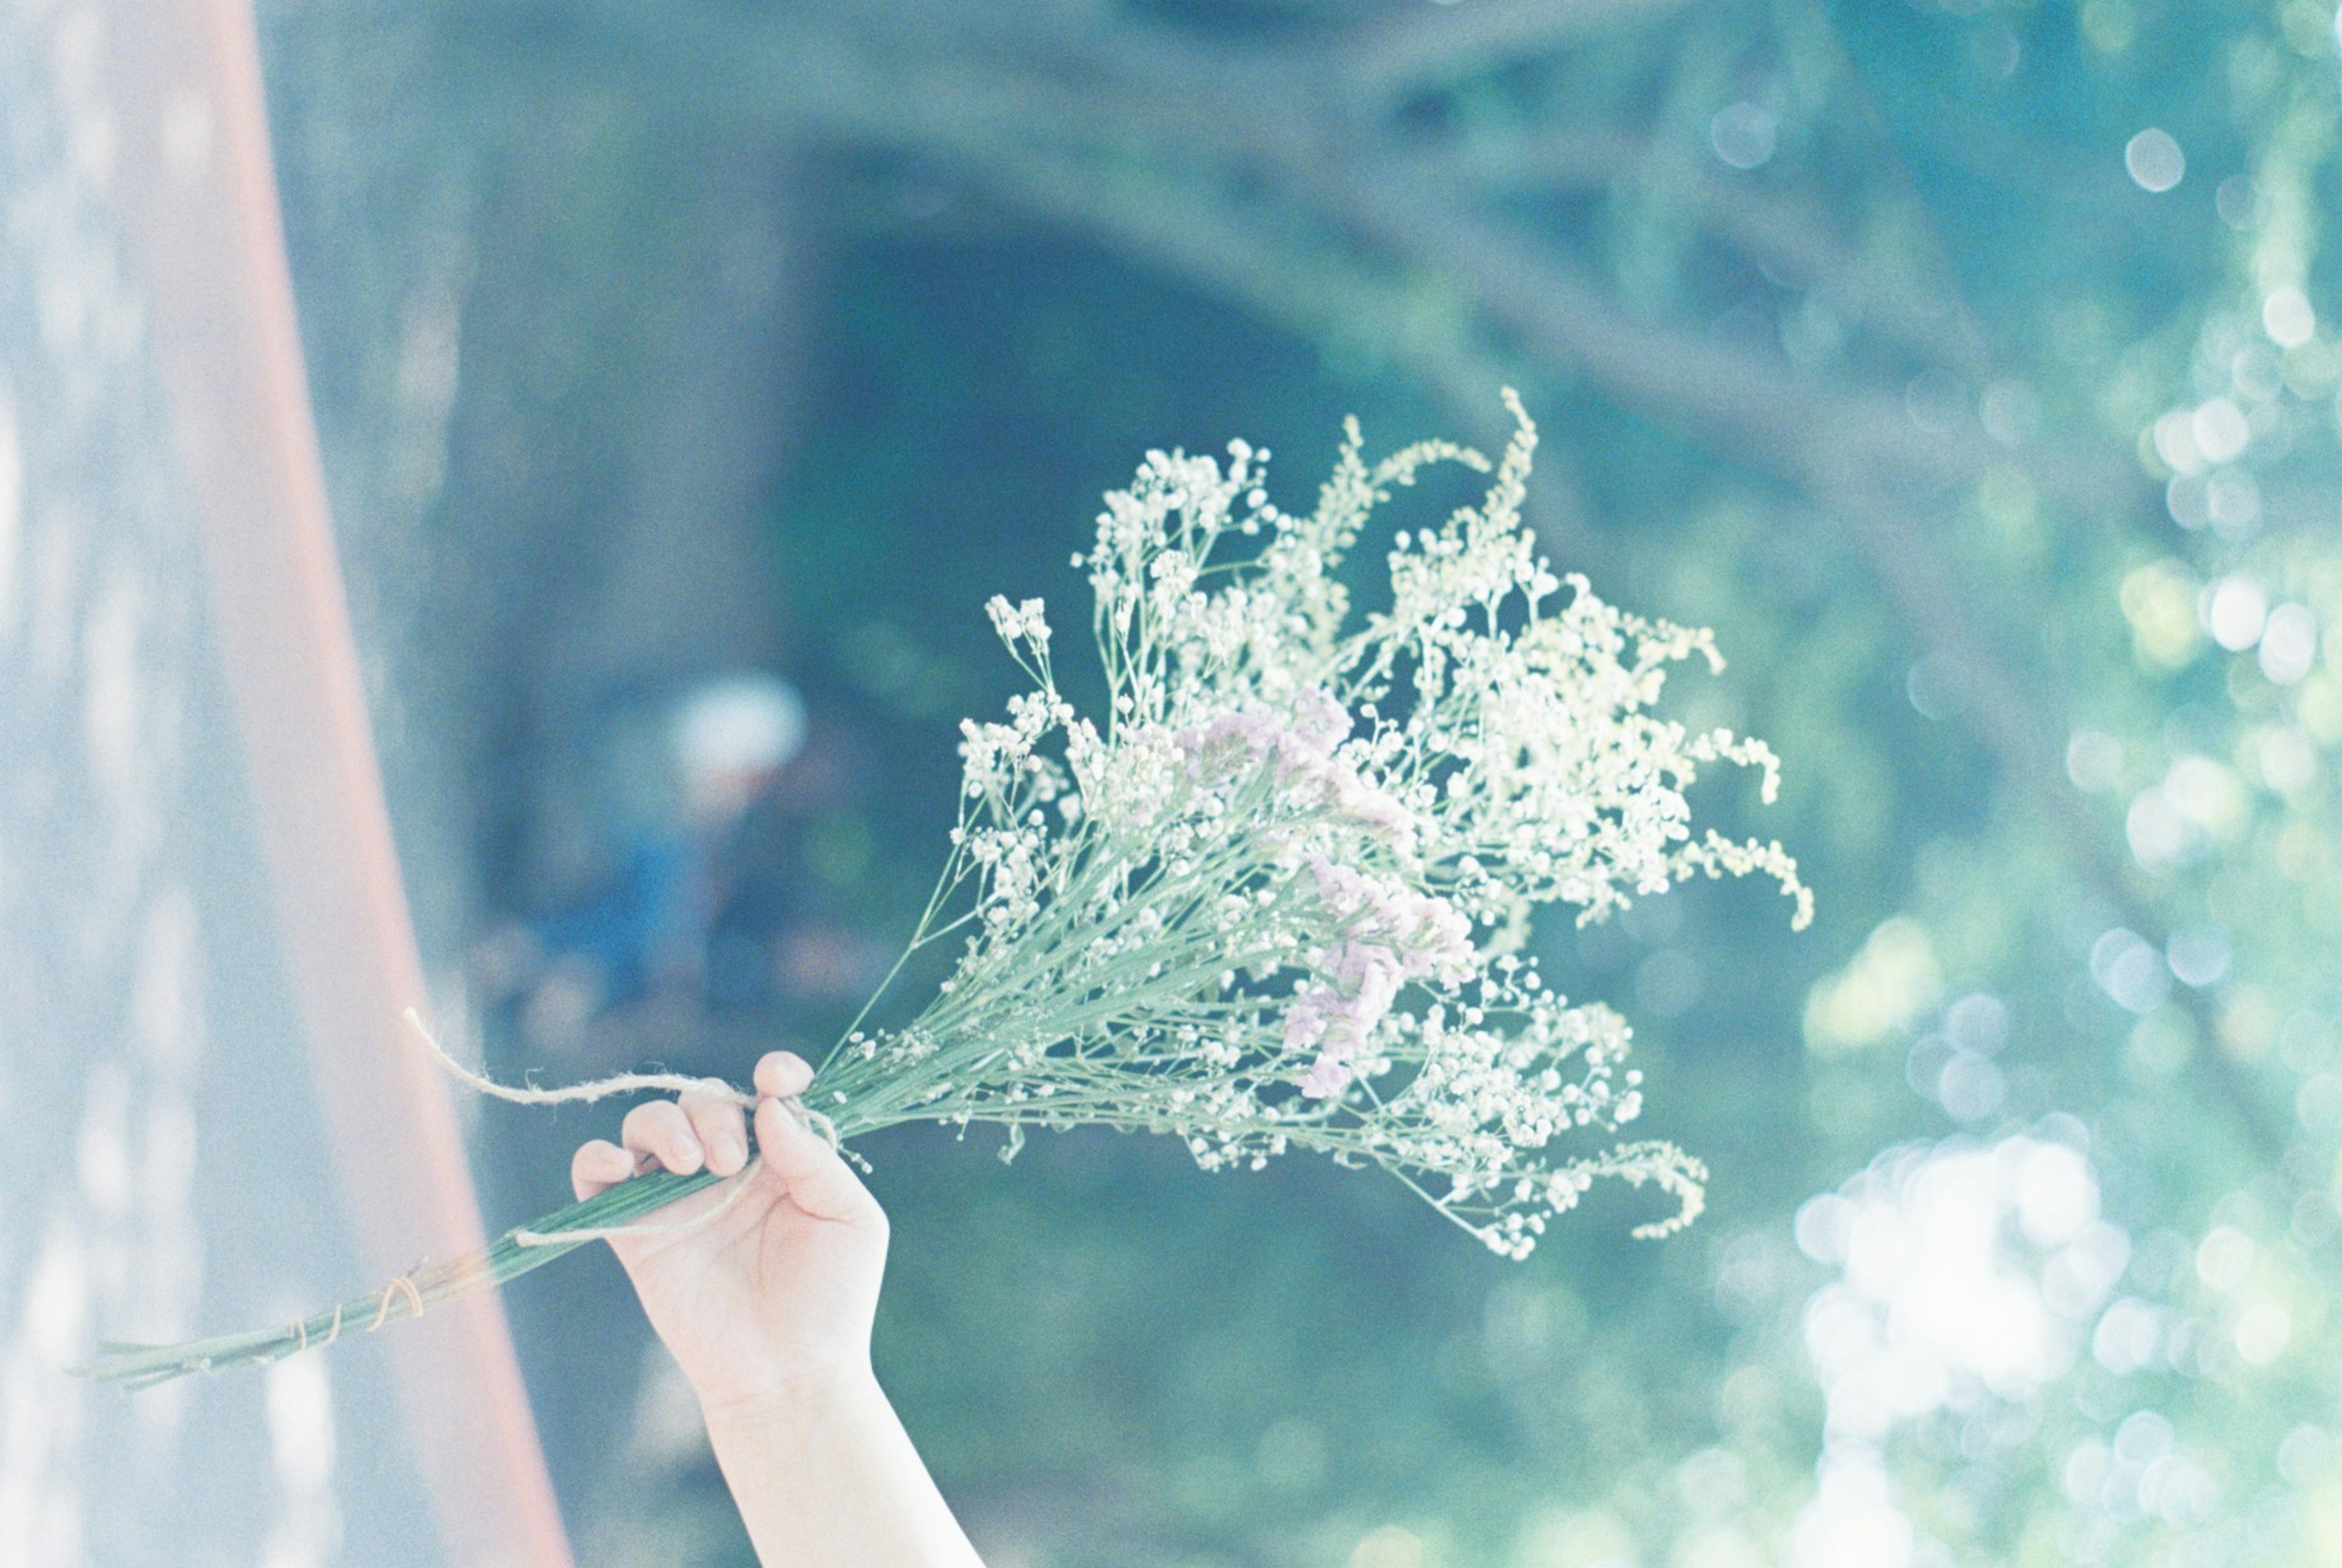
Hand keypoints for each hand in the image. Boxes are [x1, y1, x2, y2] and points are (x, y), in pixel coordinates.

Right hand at [570, 1052, 887, 1417]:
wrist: (788, 1375)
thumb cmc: (832, 1300)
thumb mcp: (849, 1218)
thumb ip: (814, 1157)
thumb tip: (770, 1107)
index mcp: (784, 1159)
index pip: (768, 1093)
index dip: (773, 1073)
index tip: (775, 1079)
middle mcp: (729, 1169)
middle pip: (702, 1099)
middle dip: (713, 1113)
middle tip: (730, 1162)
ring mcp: (678, 1199)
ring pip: (648, 1124)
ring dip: (664, 1126)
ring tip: (691, 1166)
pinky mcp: (637, 1234)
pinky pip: (597, 1176)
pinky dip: (597, 1157)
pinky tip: (622, 1165)